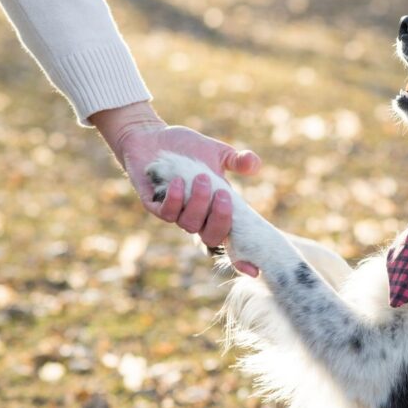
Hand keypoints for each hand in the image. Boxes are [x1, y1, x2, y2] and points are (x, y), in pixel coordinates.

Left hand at [92, 103, 260, 270]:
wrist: (152, 137)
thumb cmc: (186, 148)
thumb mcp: (216, 152)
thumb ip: (237, 160)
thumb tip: (256, 165)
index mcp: (215, 209)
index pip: (229, 237)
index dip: (241, 258)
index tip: (254, 270)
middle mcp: (196, 217)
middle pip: (211, 238)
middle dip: (220, 219)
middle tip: (222, 194)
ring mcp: (175, 214)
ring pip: (189, 225)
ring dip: (198, 203)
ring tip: (202, 178)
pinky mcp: (153, 206)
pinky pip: (166, 214)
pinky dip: (175, 199)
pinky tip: (178, 180)